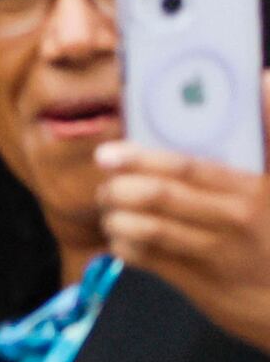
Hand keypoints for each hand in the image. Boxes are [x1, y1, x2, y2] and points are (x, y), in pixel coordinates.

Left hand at [97, 90, 269, 355]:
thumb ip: (268, 135)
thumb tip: (265, 78)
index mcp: (250, 190)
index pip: (188, 168)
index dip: (143, 159)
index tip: (110, 154)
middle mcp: (233, 220)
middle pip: (160, 197)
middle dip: (120, 185)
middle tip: (106, 177)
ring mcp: (215, 253)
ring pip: (147, 228)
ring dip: (117, 215)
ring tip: (111, 205)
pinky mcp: (199, 283)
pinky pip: (146, 258)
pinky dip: (124, 244)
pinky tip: (123, 236)